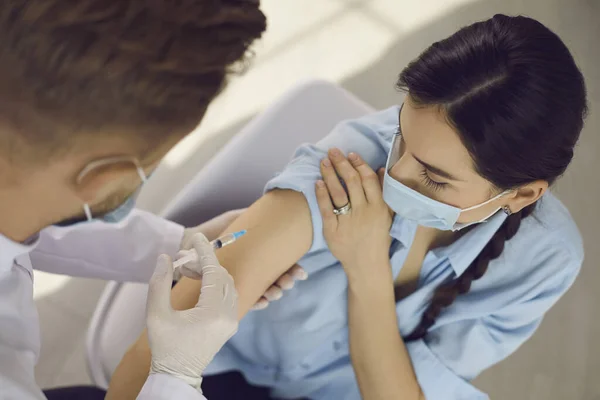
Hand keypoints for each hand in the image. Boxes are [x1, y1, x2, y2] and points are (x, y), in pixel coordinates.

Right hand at [146, 233, 237, 389]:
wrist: (177, 375)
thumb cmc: (164, 346)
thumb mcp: (155, 314)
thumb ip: (159, 283)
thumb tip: (165, 257)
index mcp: (213, 313)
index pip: (214, 272)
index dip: (204, 252)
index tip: (196, 237)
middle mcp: (228, 316)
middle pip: (222, 276)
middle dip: (204, 263)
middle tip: (182, 260)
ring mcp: (232, 321)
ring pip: (228, 284)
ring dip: (210, 273)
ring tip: (187, 271)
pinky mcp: (230, 324)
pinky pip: (229, 295)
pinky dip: (216, 284)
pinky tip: (198, 284)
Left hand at [180, 209, 307, 309]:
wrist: (186, 244)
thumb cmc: (211, 232)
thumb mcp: (234, 220)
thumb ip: (252, 218)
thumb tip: (275, 214)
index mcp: (258, 255)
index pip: (281, 265)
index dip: (293, 269)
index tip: (300, 271)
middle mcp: (253, 270)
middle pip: (277, 280)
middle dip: (286, 282)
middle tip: (288, 282)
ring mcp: (242, 283)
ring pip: (265, 292)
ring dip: (274, 293)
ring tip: (276, 291)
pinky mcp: (227, 294)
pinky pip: (246, 302)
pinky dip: (256, 303)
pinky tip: (262, 301)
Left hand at [315, 148, 392, 273]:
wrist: (367, 265)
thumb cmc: (377, 238)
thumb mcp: (387, 215)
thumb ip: (384, 192)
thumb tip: (380, 169)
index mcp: (379, 207)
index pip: (368, 179)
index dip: (358, 164)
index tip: (350, 154)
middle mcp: (364, 212)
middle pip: (352, 182)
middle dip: (341, 164)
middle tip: (332, 151)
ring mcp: (347, 222)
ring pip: (338, 193)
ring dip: (330, 174)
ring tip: (323, 162)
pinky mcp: (333, 231)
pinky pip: (326, 209)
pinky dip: (322, 194)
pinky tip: (318, 182)